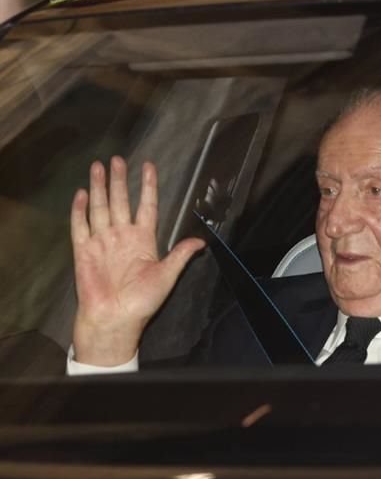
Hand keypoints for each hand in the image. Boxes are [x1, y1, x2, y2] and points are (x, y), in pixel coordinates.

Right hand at [71, 157, 204, 365]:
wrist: (115, 318)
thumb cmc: (142, 301)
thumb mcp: (167, 275)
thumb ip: (180, 255)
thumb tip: (202, 241)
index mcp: (143, 240)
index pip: (147, 206)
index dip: (148, 186)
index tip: (149, 166)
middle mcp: (122, 236)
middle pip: (120, 201)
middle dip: (119, 180)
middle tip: (118, 159)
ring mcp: (102, 241)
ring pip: (100, 207)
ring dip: (100, 187)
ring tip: (99, 166)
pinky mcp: (83, 250)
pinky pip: (80, 226)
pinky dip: (80, 209)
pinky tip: (82, 193)